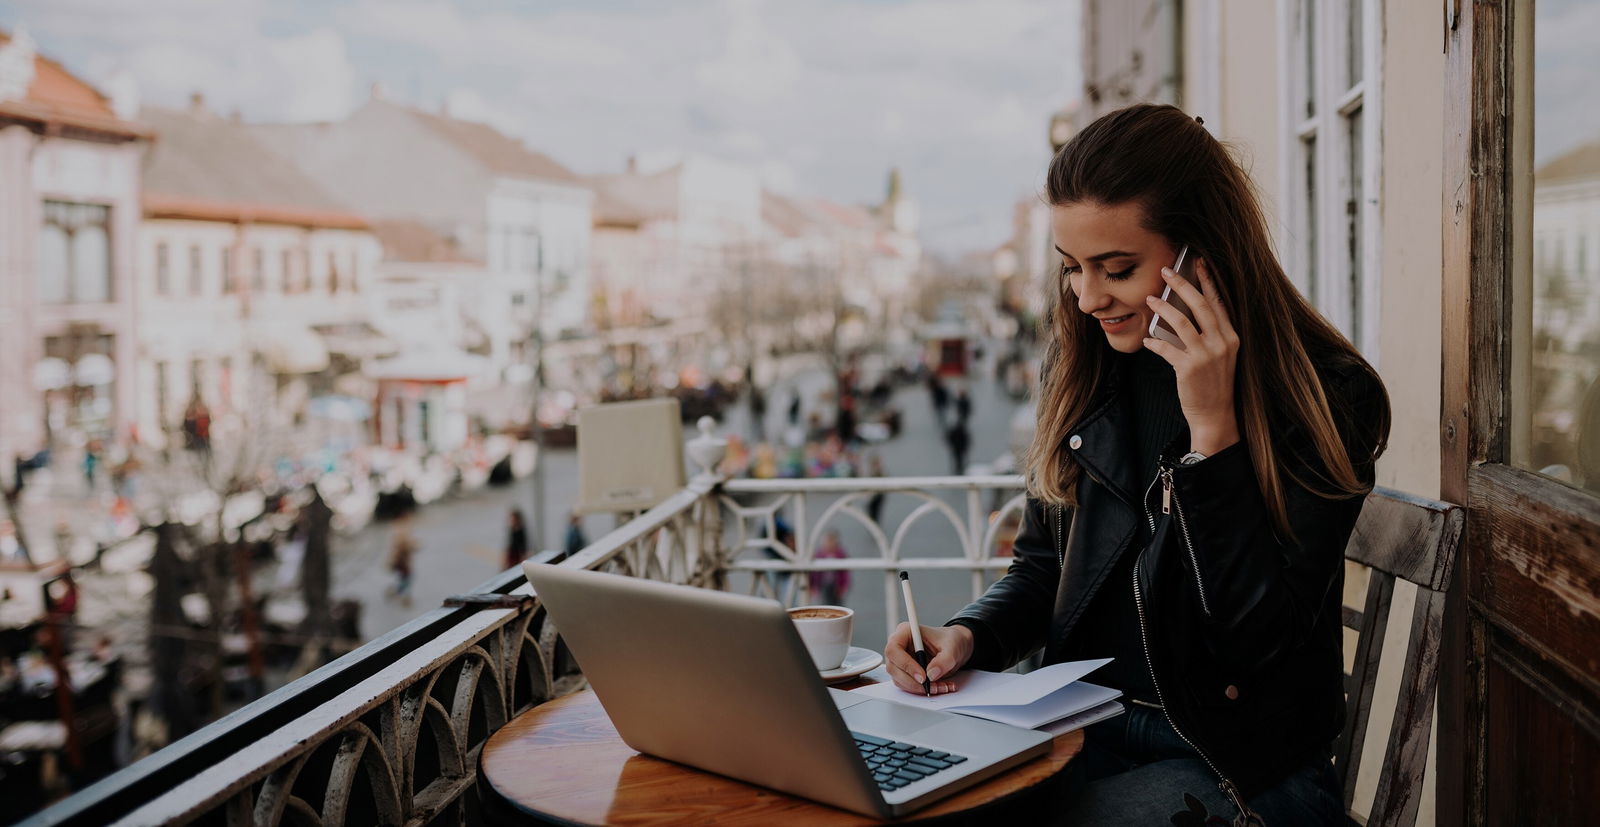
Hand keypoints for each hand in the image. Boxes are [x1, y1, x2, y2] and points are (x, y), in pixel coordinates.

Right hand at [884, 622, 972, 694]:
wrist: (954, 648)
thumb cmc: (950, 641)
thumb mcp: (952, 647)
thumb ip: (944, 660)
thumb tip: (931, 674)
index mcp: (905, 632)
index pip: (894, 649)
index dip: (905, 664)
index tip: (922, 676)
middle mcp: (899, 646)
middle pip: (892, 667)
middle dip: (911, 681)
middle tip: (929, 686)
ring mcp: (900, 661)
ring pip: (898, 679)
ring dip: (917, 688)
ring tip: (939, 687)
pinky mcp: (904, 673)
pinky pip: (907, 685)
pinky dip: (920, 690)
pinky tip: (937, 687)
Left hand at [1143, 259, 1240, 454]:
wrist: (1215, 415)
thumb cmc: (1213, 384)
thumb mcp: (1219, 355)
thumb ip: (1208, 334)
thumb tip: (1183, 312)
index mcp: (1231, 336)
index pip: (1218, 302)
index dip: (1207, 281)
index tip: (1198, 263)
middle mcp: (1222, 342)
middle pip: (1200, 305)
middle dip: (1182, 284)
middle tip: (1166, 270)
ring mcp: (1206, 355)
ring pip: (1181, 322)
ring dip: (1163, 307)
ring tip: (1150, 299)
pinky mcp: (1189, 368)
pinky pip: (1166, 348)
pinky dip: (1154, 342)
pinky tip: (1147, 340)